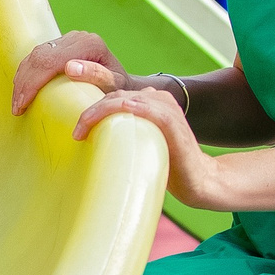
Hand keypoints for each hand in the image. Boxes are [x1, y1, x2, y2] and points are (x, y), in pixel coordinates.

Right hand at [12, 31, 127, 115]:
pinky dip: (27, 72)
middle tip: (16, 107)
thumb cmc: (121, 89)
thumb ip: (97, 75)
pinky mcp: (62, 44)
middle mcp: (77, 37)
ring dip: (22, 78)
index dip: (32, 83)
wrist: (124, 83)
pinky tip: (22, 88)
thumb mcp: (115, 86)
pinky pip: (38, 56)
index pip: (51, 61)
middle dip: (24, 83)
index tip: (22, 105)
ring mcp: (68, 39)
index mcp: (89, 44)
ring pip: (35, 54)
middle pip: (40, 56)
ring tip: (17, 101)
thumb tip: (70, 67)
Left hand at [71, 83, 225, 209]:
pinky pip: (149, 109)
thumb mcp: (139, 142)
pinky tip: (119, 110)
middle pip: (115, 95)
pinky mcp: (172, 122)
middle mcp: (157, 99)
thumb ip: (122, 132)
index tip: (76, 127)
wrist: (198, 179)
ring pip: (125, 100)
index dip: (92, 107)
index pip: (113, 95)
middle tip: (76, 131)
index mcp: (148, 101)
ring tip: (82, 128)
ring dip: (100, 111)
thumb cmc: (166, 164)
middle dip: (91, 109)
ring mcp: (166, 108)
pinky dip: (132, 108)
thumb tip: (87, 139)